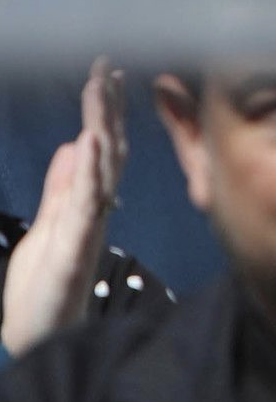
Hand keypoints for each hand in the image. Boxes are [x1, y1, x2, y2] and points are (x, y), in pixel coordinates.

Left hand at [1, 61, 125, 356]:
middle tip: (106, 67)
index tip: (106, 71)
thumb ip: (62, 187)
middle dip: (107, 107)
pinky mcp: (75, 245)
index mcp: (88, 201)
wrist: (39, 335)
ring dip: (102, 126)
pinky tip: (89, 140)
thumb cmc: (45, 287)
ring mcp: (88, 225)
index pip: (103, 146)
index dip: (105, 109)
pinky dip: (91, 168)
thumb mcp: (48, 226)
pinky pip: (87, 201)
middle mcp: (96, 208)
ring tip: (99, 89)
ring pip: (102, 167)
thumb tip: (75, 144)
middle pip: (108, 149)